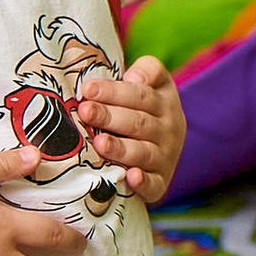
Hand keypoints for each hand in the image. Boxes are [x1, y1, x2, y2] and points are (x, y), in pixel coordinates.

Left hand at [76, 54, 184, 200]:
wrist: (161, 154)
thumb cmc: (142, 112)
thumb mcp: (153, 86)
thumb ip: (147, 71)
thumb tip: (134, 76)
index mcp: (166, 103)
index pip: (142, 95)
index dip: (115, 91)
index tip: (88, 88)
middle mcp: (169, 131)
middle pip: (139, 122)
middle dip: (110, 116)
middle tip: (85, 111)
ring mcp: (165, 158)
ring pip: (143, 152)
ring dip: (121, 148)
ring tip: (99, 143)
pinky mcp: (160, 183)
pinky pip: (154, 184)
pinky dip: (143, 182)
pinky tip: (131, 177)